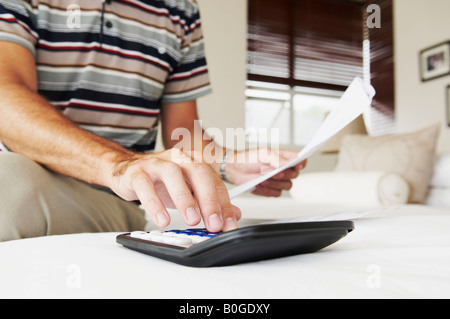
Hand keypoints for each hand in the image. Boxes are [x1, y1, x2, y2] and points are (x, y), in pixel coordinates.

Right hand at [106, 149, 240, 231]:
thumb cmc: (161, 180)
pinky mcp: (136, 173)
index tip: (227, 225)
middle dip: (209, 199)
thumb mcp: (189, 191)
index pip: (214, 181)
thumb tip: (232, 215)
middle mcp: (178, 159)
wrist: (127, 170)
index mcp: (194, 161)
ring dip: (184, 199)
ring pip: (172, 174)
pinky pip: (145, 186)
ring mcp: (156, 163)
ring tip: (192, 220)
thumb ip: (211, 201)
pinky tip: (162, 220)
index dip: (223, 204)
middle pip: (198, 172)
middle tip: (213, 223)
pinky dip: (154, 203)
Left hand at [225, 148, 305, 196]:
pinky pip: (276, 193)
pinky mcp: (271, 189)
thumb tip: (289, 163)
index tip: (296, 165)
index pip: (300, 160)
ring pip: (286, 186)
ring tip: (262, 179)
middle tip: (273, 173)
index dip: (301, 163)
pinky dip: (267, 190)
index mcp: (283, 157)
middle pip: (295, 175)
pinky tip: (259, 185)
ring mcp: (278, 180)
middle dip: (284, 175)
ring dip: (274, 183)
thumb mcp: (263, 154)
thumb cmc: (248, 158)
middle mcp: (282, 169)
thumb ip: (277, 159)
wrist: (236, 169)